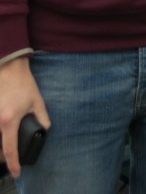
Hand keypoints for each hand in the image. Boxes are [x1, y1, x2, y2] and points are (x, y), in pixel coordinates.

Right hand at [0, 56, 49, 178]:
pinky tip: (4, 135)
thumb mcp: (37, 101)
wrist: (8, 68)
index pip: (10, 149)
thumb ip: (43, 117)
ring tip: (9, 149)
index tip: (16, 173)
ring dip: (1, 145)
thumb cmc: (23, 84)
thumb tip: (45, 130)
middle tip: (13, 159)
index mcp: (9, 121)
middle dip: (5, 156)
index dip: (13, 164)